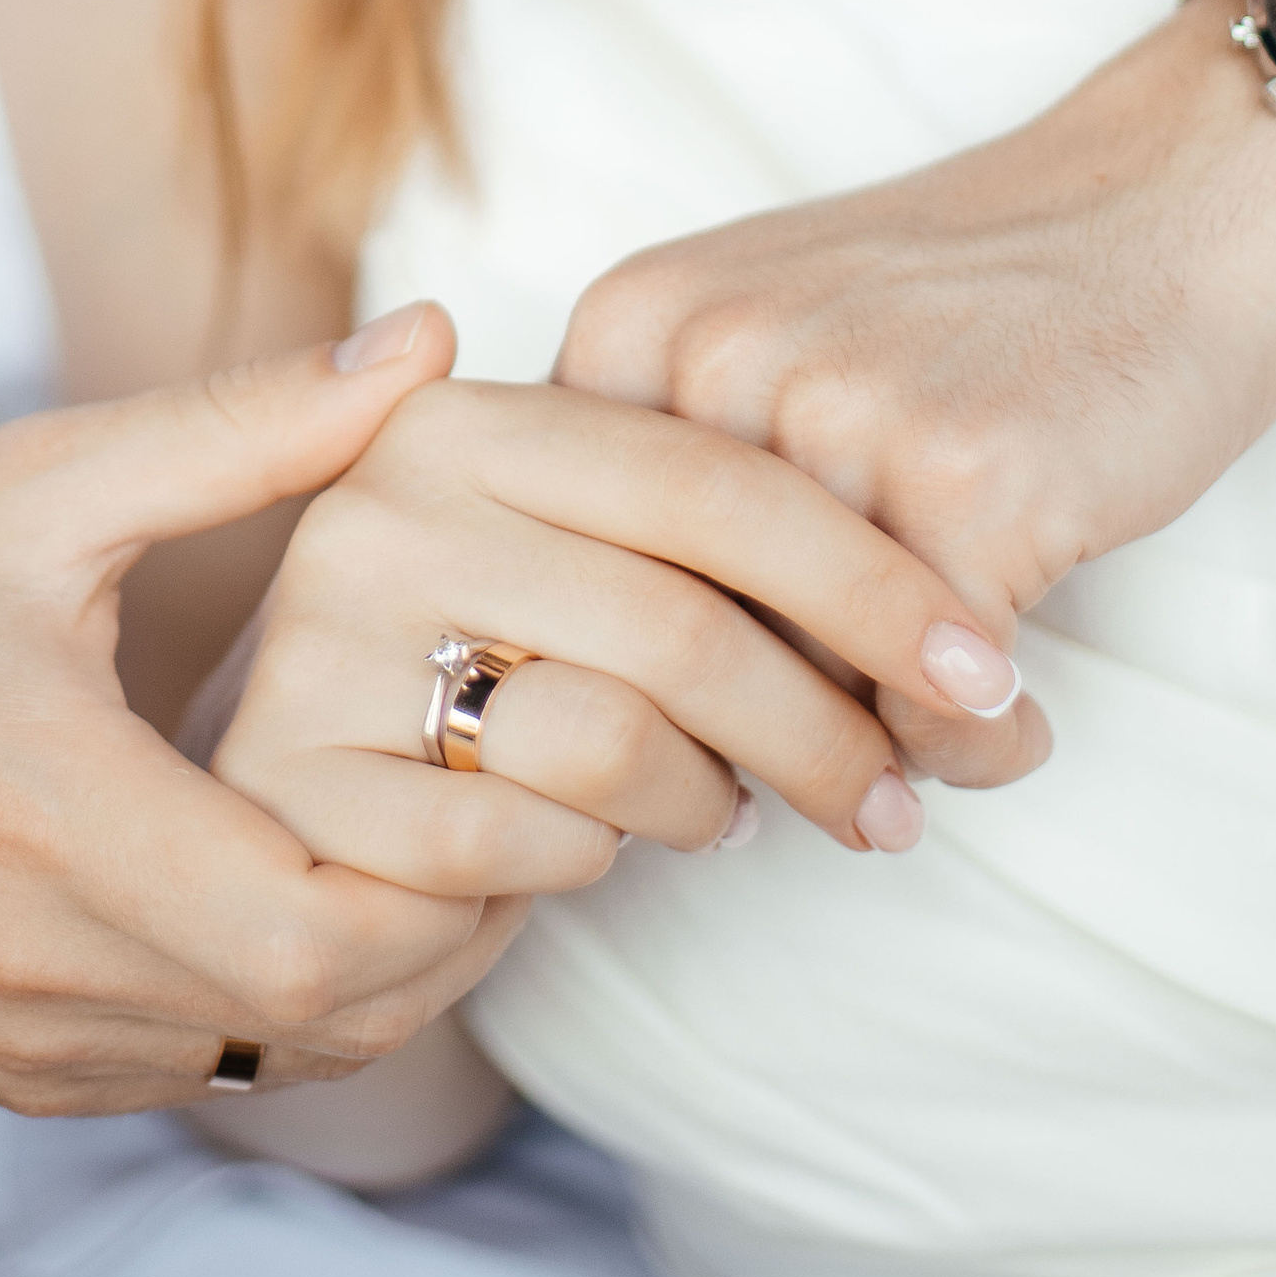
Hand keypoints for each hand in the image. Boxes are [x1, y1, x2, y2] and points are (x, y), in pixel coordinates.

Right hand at [0, 309, 511, 1114]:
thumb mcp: (47, 483)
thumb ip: (250, 423)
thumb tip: (427, 338)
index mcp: (59, 820)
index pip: (325, 928)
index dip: (457, 869)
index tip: (508, 756)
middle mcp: (46, 966)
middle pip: (335, 1014)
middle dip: (460, 919)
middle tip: (526, 794)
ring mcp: (29, 1041)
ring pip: (284, 1058)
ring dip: (394, 967)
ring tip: (452, 832)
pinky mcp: (17, 1069)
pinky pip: (209, 1067)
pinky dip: (299, 1000)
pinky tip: (329, 881)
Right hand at [211, 374, 1047, 895]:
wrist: (287, 770)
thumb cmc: (488, 646)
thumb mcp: (579, 547)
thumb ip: (718, 532)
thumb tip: (983, 649)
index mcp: (465, 412)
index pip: (717, 482)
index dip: (873, 584)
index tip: (988, 673)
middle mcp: (380, 502)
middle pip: (685, 622)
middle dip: (831, 730)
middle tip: (903, 804)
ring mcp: (323, 640)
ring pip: (614, 740)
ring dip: (717, 803)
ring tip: (741, 814)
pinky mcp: (299, 782)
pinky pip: (517, 843)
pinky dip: (593, 864)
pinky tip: (606, 852)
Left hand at [556, 0, 1275, 689]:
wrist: (1173, 200)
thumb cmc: (975, 296)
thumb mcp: (769, 328)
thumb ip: (679, 466)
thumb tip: (616, 686)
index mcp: (636, 325)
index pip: (571, 573)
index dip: (634, 679)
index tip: (699, 731)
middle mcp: (710, 364)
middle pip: (673, 646)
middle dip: (744, 748)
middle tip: (821, 782)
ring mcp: (834, 422)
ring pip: (795, 693)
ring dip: (870, 759)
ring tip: (921, 753)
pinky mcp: (965, 488)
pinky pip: (928, 710)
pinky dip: (975, 746)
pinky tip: (1013, 721)